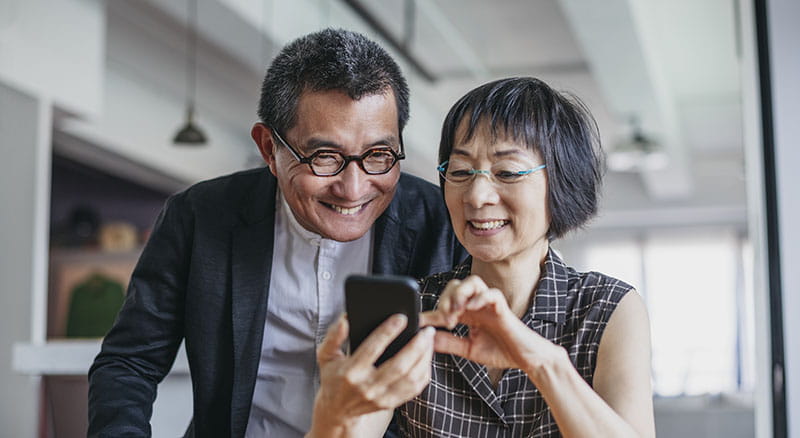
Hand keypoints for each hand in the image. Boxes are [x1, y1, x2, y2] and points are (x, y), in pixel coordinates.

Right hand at [307, 314, 434, 436]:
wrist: (336, 411)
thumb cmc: (333, 377)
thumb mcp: (325, 355)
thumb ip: (334, 336)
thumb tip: (345, 320)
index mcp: (350, 372)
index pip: (372, 349)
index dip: (388, 332)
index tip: (402, 318)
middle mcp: (366, 387)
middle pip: (398, 365)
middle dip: (416, 345)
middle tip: (426, 330)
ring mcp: (380, 398)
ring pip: (411, 378)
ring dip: (424, 357)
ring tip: (429, 340)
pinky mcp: (390, 403)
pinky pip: (414, 389)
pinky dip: (424, 371)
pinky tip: (426, 357)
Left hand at [420, 275, 559, 372]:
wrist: (526, 359)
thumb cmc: (501, 351)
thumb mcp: (468, 349)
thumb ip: (449, 343)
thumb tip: (426, 340)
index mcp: (467, 313)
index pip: (444, 304)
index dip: (429, 312)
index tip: (417, 322)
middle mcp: (476, 305)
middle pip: (454, 285)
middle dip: (445, 300)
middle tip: (446, 319)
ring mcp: (489, 305)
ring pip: (472, 282)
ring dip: (460, 294)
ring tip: (456, 311)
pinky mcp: (503, 308)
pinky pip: (492, 294)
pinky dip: (481, 298)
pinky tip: (472, 309)